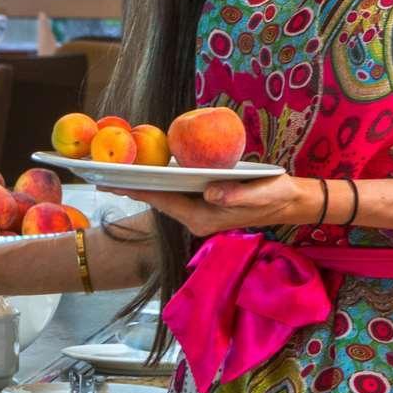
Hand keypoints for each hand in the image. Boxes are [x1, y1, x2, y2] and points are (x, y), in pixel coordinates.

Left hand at [124, 174, 324, 238]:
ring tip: (116, 175)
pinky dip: (160, 185)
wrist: (291, 202)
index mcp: (204, 218)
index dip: (139, 192)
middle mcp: (196, 219)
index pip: (165, 203)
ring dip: (143, 187)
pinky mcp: (204, 205)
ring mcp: (199, 213)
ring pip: (165, 199)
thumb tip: (212, 194)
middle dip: (133, 190)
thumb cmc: (276, 196)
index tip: (115, 183)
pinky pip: (176, 195)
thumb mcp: (261, 194)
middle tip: (101, 177)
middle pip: (158, 202)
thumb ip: (237, 197)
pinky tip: (147, 173)